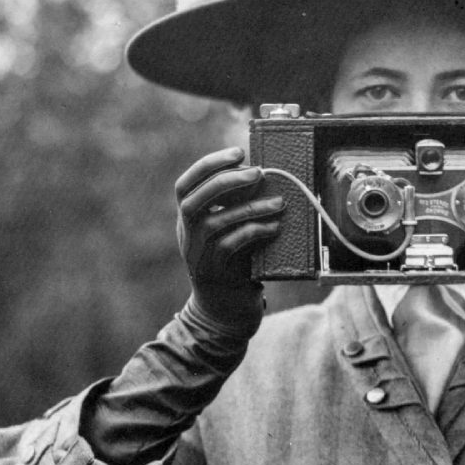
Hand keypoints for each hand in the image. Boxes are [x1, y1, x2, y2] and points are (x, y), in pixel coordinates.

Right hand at [175, 147, 284, 329]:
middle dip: (225, 180)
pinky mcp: (215, 274)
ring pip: (215, 223)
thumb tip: (261, 174)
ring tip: (278, 202)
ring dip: (249, 208)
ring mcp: (197, 256)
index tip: (238, 152)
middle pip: (193, 200)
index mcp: (188, 220)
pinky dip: (253, 233)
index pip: (186, 185)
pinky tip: (274, 227)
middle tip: (257, 171)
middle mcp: (187, 236)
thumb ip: (237, 207)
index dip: (208, 165)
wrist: (226, 312)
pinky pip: (231, 247)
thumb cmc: (235, 265)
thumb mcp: (232, 232)